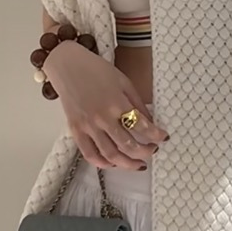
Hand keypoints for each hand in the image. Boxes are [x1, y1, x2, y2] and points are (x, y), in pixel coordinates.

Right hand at [44, 42, 168, 169]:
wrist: (68, 66)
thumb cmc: (97, 70)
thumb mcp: (124, 82)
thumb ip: (137, 103)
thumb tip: (150, 122)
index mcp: (117, 103)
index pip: (142, 126)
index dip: (156, 135)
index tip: (163, 137)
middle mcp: (102, 118)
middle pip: (128, 145)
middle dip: (145, 152)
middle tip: (153, 151)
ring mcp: (87, 126)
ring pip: (110, 155)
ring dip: (127, 164)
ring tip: (138, 164)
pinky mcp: (75, 131)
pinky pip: (89, 154)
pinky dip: (103, 164)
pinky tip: (114, 163)